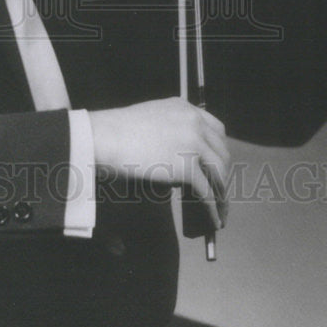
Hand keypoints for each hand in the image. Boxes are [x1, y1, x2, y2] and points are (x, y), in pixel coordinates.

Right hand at [90, 97, 229, 230]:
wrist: (103, 137)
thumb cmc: (115, 131)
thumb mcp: (148, 120)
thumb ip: (167, 132)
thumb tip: (175, 157)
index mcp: (184, 108)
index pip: (215, 128)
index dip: (219, 147)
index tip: (218, 161)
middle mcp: (194, 122)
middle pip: (221, 150)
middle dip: (223, 171)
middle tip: (219, 187)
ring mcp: (193, 144)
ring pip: (219, 172)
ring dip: (222, 191)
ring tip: (220, 207)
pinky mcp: (187, 167)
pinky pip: (207, 192)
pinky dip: (213, 208)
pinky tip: (214, 218)